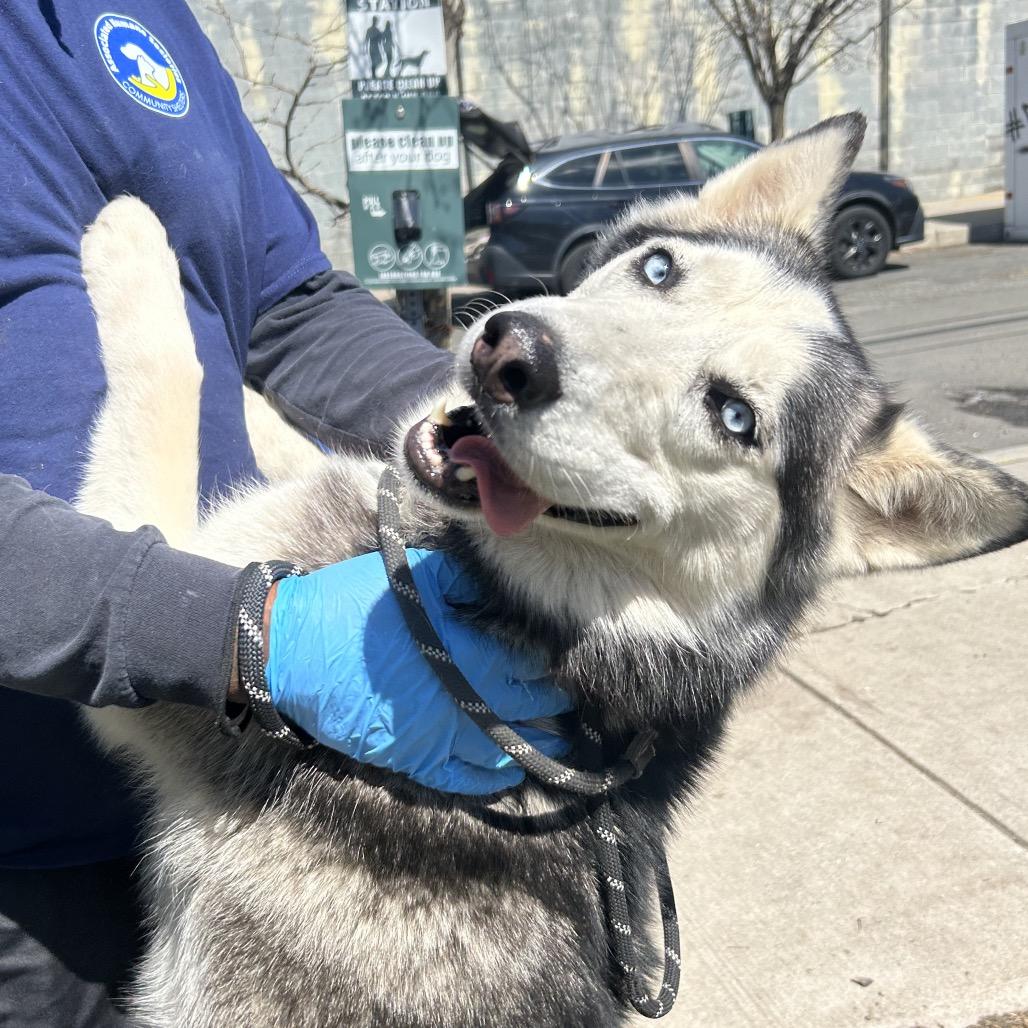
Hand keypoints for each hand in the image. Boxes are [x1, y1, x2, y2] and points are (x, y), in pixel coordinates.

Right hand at [263, 549, 571, 794]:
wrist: (294, 649)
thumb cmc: (353, 605)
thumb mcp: (412, 574)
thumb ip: (462, 579)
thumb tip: (499, 583)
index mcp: (466, 652)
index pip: (526, 666)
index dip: (549, 666)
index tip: (567, 665)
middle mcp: (461, 700)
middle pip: (523, 709)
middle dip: (552, 706)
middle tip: (573, 703)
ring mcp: (436, 735)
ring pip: (500, 749)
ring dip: (535, 747)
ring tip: (560, 745)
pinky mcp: (410, 758)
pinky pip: (460, 779)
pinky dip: (489, 780)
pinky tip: (509, 776)